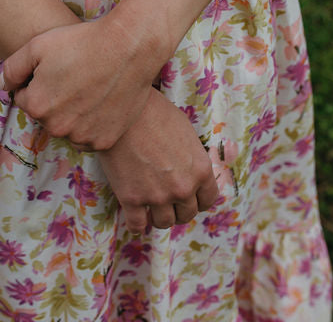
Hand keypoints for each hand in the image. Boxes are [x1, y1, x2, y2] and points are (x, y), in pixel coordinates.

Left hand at [1, 14, 162, 150]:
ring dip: (72, 113)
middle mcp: (57, 128)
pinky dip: (92, 123)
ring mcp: (82, 137)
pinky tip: (101, 100)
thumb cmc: (82, 42)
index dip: (38, 80)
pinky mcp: (104, 140)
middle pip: (46, 114)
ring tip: (89, 86)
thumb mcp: (37, 45)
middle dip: (54, 98)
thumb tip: (2, 86)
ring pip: (67, 127)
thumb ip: (12, 69)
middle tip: (74, 75)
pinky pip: (89, 136)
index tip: (56, 67)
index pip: (25, 97)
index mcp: (36, 106)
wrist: (128, 48)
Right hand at [98, 88, 218, 230]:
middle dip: (177, 208)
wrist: (124, 108)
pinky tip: (133, 215)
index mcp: (200, 170)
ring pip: (163, 222)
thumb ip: (192, 156)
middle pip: (186, 214)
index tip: (188, 197)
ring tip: (149, 206)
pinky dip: (136, 223)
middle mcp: (183, 187)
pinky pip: (137, 225)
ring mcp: (157, 195)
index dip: (197, 199)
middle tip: (166, 199)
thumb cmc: (155, 111)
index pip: (208, 200)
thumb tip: (191, 168)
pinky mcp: (131, 198)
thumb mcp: (186, 130)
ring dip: (157, 216)